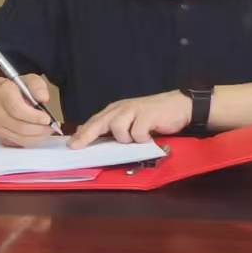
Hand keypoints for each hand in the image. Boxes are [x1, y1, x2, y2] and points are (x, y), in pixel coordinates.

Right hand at [0, 74, 57, 147]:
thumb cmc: (9, 88)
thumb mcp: (24, 79)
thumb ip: (37, 85)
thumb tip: (44, 98)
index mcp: (2, 93)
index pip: (17, 109)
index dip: (34, 116)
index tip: (48, 118)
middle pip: (20, 127)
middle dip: (39, 129)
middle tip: (52, 126)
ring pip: (19, 138)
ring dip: (37, 137)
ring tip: (48, 131)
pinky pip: (17, 143)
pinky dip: (30, 141)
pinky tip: (38, 135)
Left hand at [71, 90, 192, 147]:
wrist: (179, 106)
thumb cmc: (154, 115)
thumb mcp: (131, 120)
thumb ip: (116, 128)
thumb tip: (97, 139)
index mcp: (116, 110)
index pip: (95, 121)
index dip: (82, 133)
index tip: (72, 145)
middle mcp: (122, 108)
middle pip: (99, 122)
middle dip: (86, 135)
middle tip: (76, 146)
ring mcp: (134, 110)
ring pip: (118, 128)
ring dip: (126, 138)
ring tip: (138, 138)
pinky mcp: (147, 115)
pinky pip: (137, 133)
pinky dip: (142, 138)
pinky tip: (150, 136)